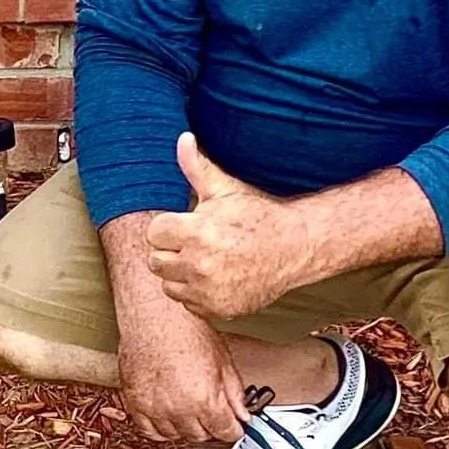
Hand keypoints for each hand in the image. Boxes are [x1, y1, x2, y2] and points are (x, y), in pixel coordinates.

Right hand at [117, 298, 249, 445]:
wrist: (154, 315)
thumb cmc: (186, 330)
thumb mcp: (223, 360)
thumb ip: (234, 392)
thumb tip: (242, 413)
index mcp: (204, 400)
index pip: (226, 432)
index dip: (233, 428)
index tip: (234, 424)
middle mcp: (178, 409)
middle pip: (201, 436)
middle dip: (211, 426)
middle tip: (212, 412)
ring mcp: (153, 408)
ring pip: (175, 435)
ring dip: (186, 427)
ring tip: (190, 409)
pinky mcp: (134, 402)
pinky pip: (149, 430)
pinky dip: (161, 427)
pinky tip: (168, 415)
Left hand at [145, 134, 304, 320]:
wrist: (294, 249)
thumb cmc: (255, 217)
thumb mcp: (225, 190)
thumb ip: (196, 168)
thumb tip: (183, 138)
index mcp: (198, 232)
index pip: (154, 233)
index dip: (170, 227)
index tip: (190, 224)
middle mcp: (200, 265)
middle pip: (156, 261)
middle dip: (173, 250)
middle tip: (199, 243)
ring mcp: (209, 291)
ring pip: (168, 284)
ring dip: (181, 274)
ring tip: (208, 260)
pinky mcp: (218, 310)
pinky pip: (187, 303)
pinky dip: (197, 293)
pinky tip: (217, 278)